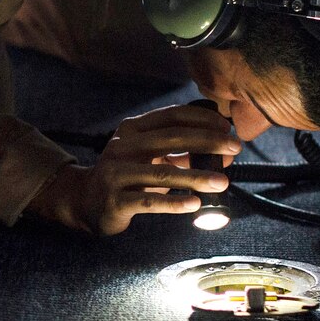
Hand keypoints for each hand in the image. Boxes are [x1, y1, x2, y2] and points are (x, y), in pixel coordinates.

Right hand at [27, 104, 240, 235]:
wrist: (85, 201)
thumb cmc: (126, 175)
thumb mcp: (147, 156)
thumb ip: (178, 151)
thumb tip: (222, 152)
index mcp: (132, 129)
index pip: (171, 116)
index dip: (201, 119)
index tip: (226, 127)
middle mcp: (122, 146)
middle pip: (171, 139)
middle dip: (208, 141)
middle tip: (235, 148)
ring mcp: (116, 173)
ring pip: (163, 173)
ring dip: (197, 176)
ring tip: (223, 182)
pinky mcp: (115, 201)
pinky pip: (150, 202)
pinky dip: (175, 203)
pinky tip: (195, 204)